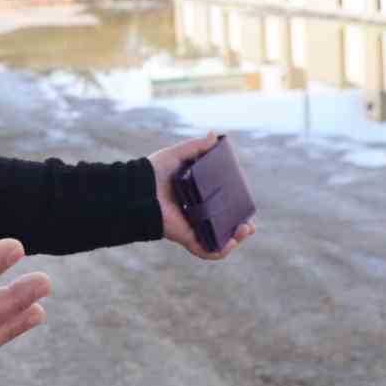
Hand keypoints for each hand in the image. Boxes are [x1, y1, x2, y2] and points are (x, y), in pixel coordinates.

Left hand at [147, 131, 255, 260]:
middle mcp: (196, 214)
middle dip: (240, 227)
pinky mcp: (185, 237)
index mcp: (197, 197)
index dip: (236, 207)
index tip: (247, 206)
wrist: (137, 189)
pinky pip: (204, 250)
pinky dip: (218, 250)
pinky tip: (230, 242)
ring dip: (235, 239)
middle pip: (223, 225)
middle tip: (249, 225)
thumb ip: (195, 147)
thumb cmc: (153, 172)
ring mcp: (191, 227)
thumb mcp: (177, 155)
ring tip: (245, 230)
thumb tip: (213, 135)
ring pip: (218, 240)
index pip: (221, 205)